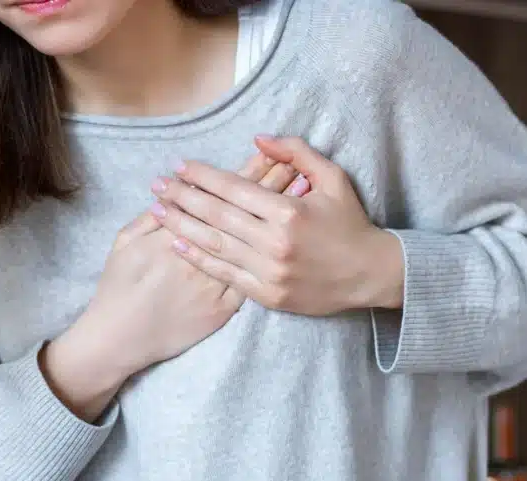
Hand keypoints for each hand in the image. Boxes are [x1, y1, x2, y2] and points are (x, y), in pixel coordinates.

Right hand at [41, 152, 304, 420]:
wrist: (120, 338)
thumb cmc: (117, 288)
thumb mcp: (124, 243)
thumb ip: (149, 216)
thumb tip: (168, 193)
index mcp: (178, 235)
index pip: (220, 196)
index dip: (244, 174)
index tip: (264, 153)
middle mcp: (202, 257)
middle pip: (243, 215)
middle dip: (268, 185)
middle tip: (292, 161)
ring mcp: (214, 286)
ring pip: (255, 242)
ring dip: (277, 216)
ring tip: (299, 185)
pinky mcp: (223, 308)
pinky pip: (253, 275)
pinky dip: (273, 252)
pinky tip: (291, 235)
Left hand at [149, 135, 403, 315]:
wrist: (370, 274)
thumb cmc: (350, 223)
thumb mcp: (333, 178)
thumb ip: (296, 153)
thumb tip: (257, 139)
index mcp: (289, 212)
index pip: (234, 189)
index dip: (202, 176)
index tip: (180, 166)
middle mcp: (275, 243)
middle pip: (216, 215)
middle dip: (181, 197)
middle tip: (157, 186)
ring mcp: (269, 272)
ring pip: (214, 245)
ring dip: (181, 226)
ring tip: (158, 211)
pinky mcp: (268, 295)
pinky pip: (224, 274)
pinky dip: (199, 258)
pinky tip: (178, 244)